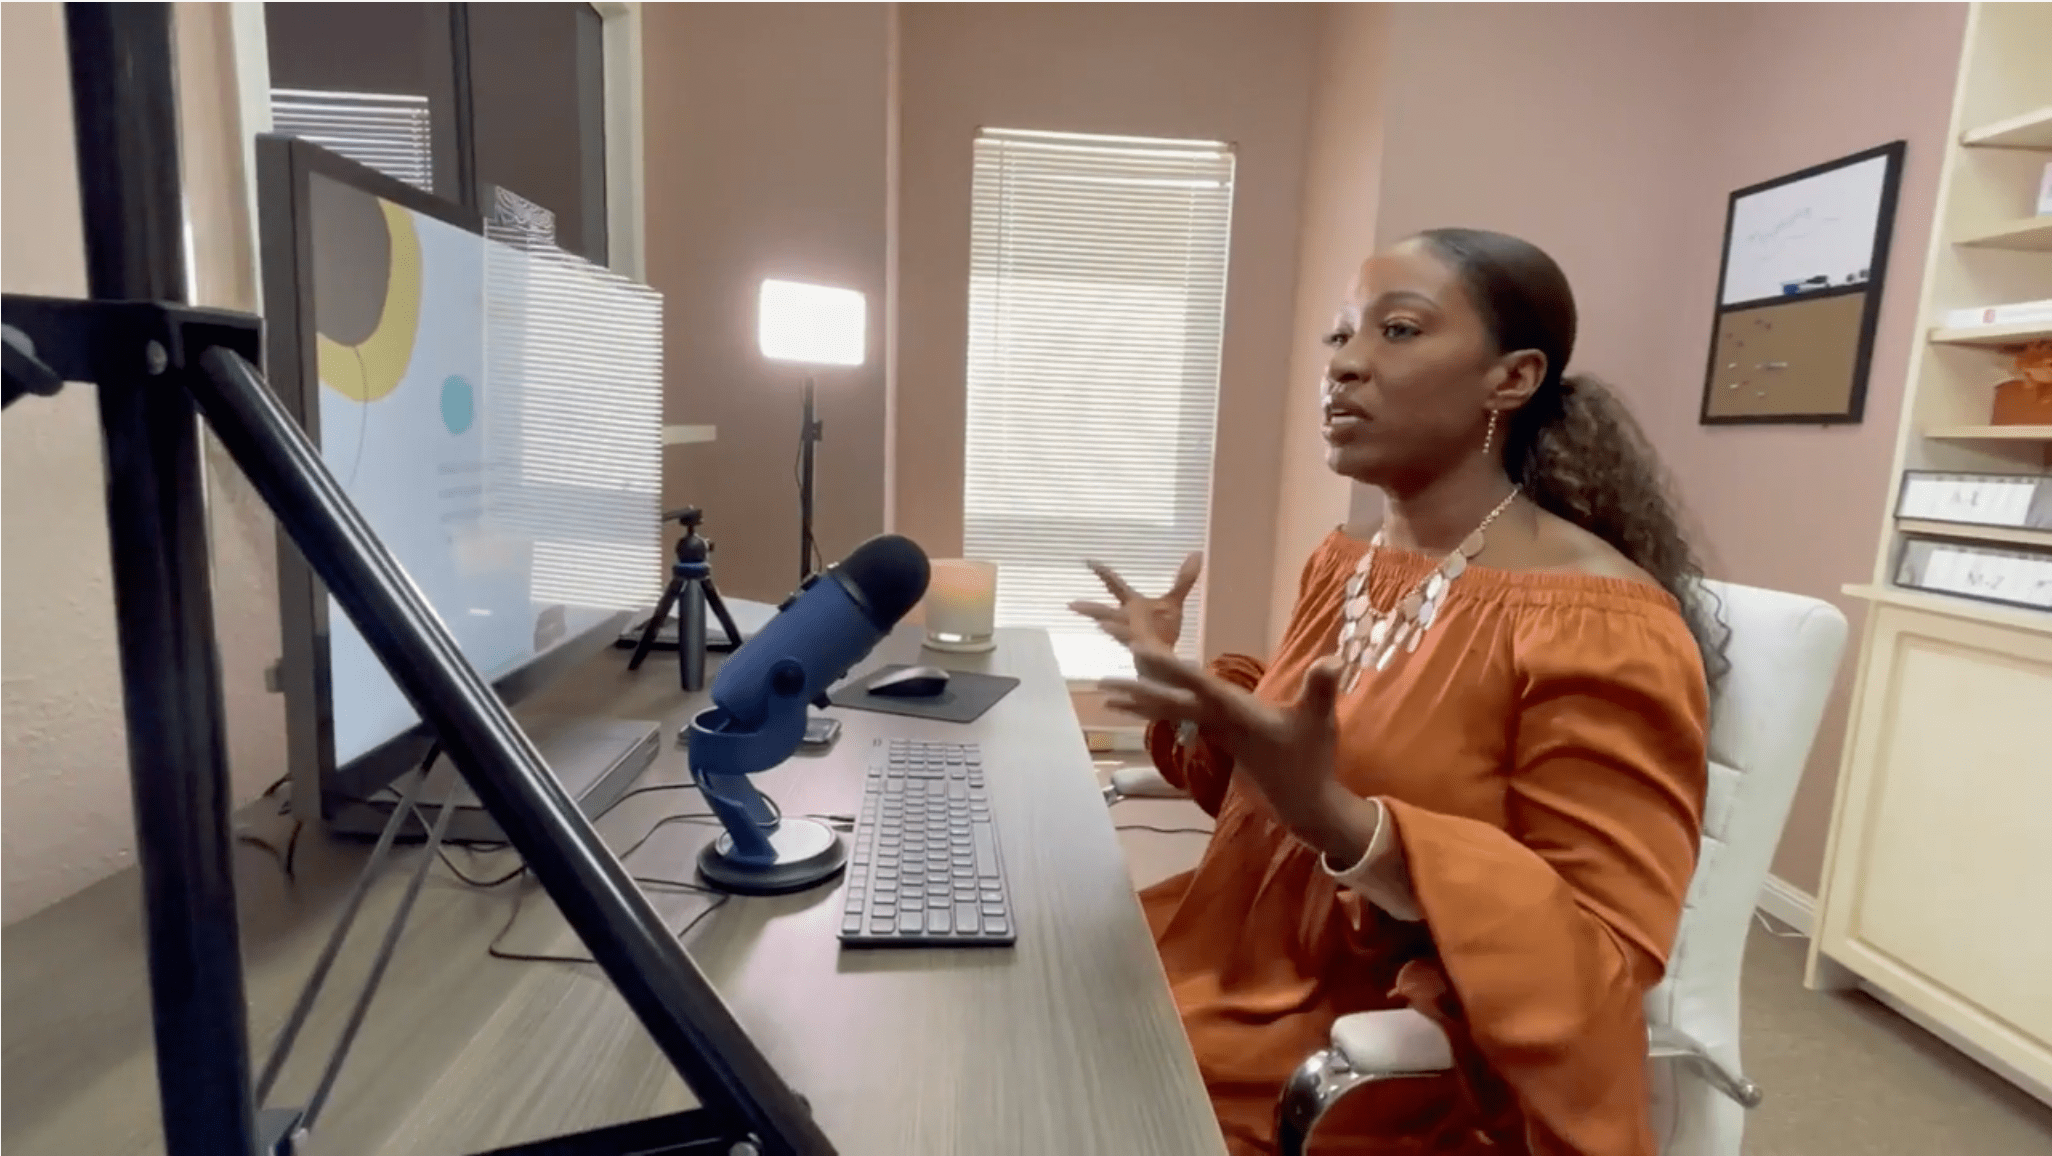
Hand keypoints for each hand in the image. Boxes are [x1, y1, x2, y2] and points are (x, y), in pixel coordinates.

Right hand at [1068, 552, 1201, 650]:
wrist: (1167, 661)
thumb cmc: (1164, 631)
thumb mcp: (1174, 601)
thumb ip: (1184, 580)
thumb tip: (1197, 553)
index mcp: (1131, 605)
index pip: (1114, 585)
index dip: (1102, 573)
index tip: (1087, 561)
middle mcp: (1126, 620)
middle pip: (1105, 612)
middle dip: (1090, 609)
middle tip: (1071, 604)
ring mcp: (1132, 637)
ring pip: (1116, 632)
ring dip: (1109, 628)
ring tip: (1099, 626)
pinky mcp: (1142, 653)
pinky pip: (1136, 649)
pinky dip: (1132, 646)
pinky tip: (1129, 645)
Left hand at [1102, 645, 1359, 851]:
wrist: (1302, 799)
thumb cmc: (1311, 758)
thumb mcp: (1321, 721)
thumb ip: (1322, 689)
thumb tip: (1333, 659)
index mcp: (1238, 714)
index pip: (1199, 687)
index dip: (1172, 671)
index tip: (1144, 655)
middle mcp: (1219, 722)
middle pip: (1171, 702)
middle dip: (1139, 691)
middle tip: (1104, 681)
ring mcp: (1215, 731)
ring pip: (1169, 711)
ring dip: (1138, 700)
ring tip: (1105, 691)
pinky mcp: (1217, 735)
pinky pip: (1178, 716)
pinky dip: (1156, 707)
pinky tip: (1137, 702)